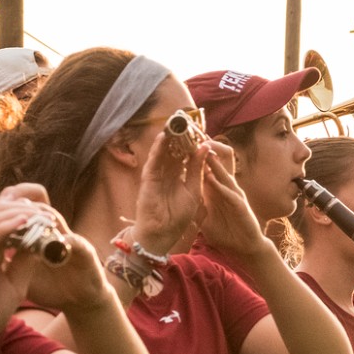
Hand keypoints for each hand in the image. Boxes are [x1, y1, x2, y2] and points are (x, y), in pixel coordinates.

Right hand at [0, 189, 63, 353]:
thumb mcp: (15, 285)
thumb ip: (24, 264)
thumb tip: (40, 244)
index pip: (4, 225)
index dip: (26, 216)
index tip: (49, 216)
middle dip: (24, 210)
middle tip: (48, 211)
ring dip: (18, 215)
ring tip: (41, 213)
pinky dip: (5, 228)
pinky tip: (23, 222)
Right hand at [133, 130, 205, 254]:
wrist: (163, 234)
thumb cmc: (178, 216)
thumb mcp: (194, 190)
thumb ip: (197, 168)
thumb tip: (205, 147)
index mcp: (180, 176)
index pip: (186, 155)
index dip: (191, 142)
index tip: (198, 128)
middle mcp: (168, 173)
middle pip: (174, 150)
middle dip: (179, 136)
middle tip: (185, 119)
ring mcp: (158, 175)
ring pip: (164, 152)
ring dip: (168, 138)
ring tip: (175, 122)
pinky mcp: (149, 179)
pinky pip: (154, 161)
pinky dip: (158, 149)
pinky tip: (163, 138)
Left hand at [195, 140, 268, 258]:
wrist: (243, 248)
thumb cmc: (225, 232)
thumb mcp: (205, 217)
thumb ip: (196, 204)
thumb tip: (181, 197)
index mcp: (217, 191)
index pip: (207, 169)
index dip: (197, 156)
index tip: (184, 144)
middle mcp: (227, 190)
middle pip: (218, 166)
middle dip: (208, 152)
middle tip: (196, 137)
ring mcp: (235, 196)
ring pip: (225, 175)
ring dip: (215, 163)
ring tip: (205, 150)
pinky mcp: (241, 207)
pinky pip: (229, 193)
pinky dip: (220, 185)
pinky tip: (211, 177)